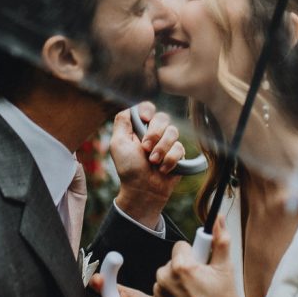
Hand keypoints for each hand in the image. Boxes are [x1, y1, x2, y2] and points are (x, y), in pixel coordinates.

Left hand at [110, 103, 183, 227]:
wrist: (143, 189)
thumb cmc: (128, 168)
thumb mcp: (117, 143)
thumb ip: (122, 122)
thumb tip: (131, 107)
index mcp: (139, 126)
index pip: (147, 107)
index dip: (148, 110)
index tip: (144, 120)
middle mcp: (154, 131)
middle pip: (162, 117)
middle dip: (154, 134)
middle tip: (145, 149)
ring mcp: (167, 142)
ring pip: (173, 132)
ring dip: (162, 149)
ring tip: (153, 162)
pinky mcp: (178, 153)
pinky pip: (180, 148)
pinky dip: (169, 160)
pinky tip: (163, 169)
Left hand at [152, 216, 242, 296]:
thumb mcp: (225, 268)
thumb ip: (220, 239)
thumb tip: (217, 217)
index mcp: (181, 265)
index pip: (181, 247)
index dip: (194, 256)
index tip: (202, 267)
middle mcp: (165, 277)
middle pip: (173, 262)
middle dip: (184, 269)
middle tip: (200, 284)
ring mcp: (158, 294)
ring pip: (166, 277)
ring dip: (176, 282)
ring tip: (194, 296)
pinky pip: (161, 293)